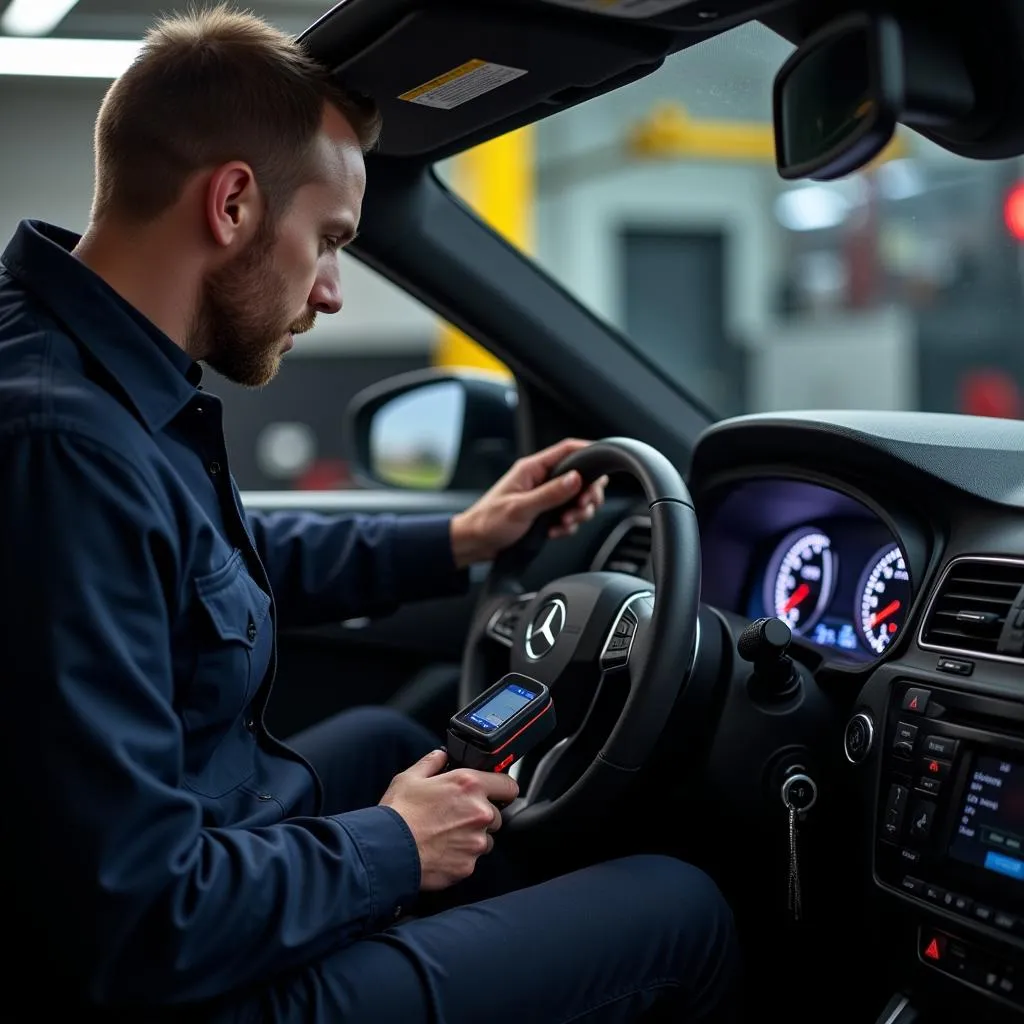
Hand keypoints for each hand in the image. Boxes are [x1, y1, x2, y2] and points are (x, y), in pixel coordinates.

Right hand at [380, 749, 517, 890]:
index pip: (508, 786)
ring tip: (445, 835)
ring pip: (486, 839)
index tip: (495, 792)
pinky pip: (472, 859)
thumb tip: (441, 756)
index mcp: (469, 785)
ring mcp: (475, 841)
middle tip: (455, 816)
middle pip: (496, 815)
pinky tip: (441, 850)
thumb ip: (432, 762)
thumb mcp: (410, 777)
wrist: (387, 850)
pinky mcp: (468, 865)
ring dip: (472, 837)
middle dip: (481, 815)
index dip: (501, 788)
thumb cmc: (398, 813)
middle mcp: (479, 812)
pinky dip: (461, 856)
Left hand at [450, 438, 607, 566]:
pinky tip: (555, 532)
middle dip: (587, 494)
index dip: (588, 453)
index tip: (604, 463)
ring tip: (565, 524)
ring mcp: (544, 497)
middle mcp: (541, 480)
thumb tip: (575, 479)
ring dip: (578, 513)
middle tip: (582, 508)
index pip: (567, 450)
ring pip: (577, 499)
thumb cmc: (488, 522)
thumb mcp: (520, 508)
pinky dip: (567, 526)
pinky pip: (568, 516)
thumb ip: (550, 494)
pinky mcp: (546, 514)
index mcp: (532, 469)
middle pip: (580, 477)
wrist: (475, 544)